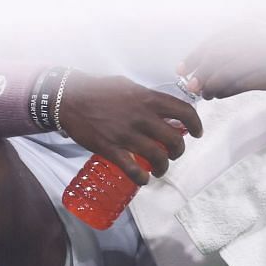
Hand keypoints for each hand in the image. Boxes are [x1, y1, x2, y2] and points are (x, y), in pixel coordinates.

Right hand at [56, 73, 203, 185]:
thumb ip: (144, 96)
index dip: (196, 124)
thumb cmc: (96, 90)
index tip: (197, 133)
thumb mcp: (126, 85)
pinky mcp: (111, 149)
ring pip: (158, 157)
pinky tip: (143, 180)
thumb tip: (159, 106)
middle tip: (173, 154)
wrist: (68, 99)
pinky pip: (133, 170)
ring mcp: (126, 134)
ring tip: (159, 170)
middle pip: (175, 140)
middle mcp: (141, 117)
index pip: (184, 111)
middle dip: (178, 151)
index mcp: (147, 99)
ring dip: (163, 167)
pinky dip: (142, 179)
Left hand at [177, 24, 265, 99]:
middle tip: (192, 86)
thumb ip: (223, 57)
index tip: (181, 70)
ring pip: (228, 72)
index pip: (212, 42)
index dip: (194, 56)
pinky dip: (227, 90)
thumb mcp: (247, 49)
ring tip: (206, 93)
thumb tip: (192, 71)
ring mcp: (262, 54)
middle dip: (201, 73)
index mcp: (244, 28)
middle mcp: (252, 37)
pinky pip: (242, 83)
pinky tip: (220, 95)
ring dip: (212, 85)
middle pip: (217, 57)